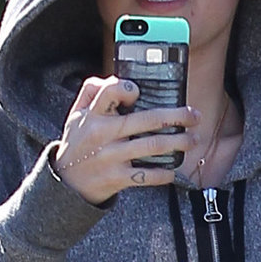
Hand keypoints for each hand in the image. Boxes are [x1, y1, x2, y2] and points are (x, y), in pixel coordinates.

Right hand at [54, 75, 197, 204]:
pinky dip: (164, 174)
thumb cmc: (77, 143)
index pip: (111, 92)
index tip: (141, 92)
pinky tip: (174, 169)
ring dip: (178, 143)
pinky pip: (147, 176)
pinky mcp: (118, 178)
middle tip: (194, 116)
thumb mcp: (76, 114)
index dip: (128, 89)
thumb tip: (117, 78)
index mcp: (93, 115)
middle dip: (176, 116)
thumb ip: (91, 90)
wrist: (66, 183)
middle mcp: (104, 134)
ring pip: (152, 147)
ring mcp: (112, 157)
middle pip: (146, 120)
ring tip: (192, 140)